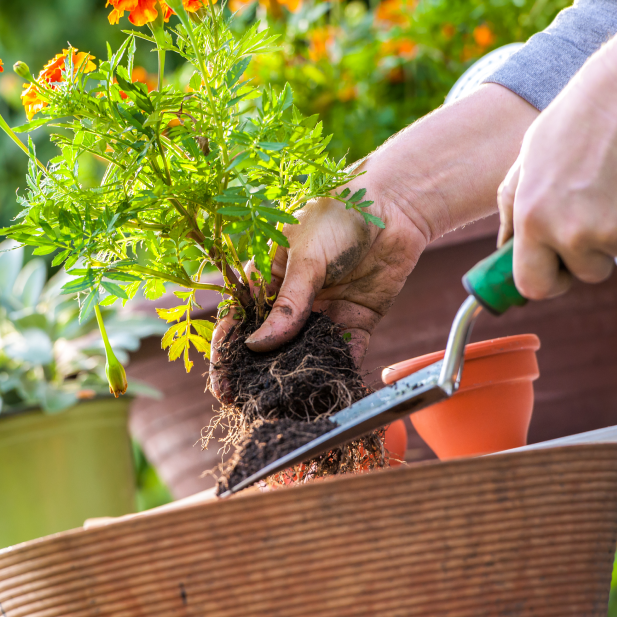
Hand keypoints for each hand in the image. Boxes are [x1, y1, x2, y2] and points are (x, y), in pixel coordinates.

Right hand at [210, 83, 538, 400]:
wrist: (393, 206)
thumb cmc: (338, 217)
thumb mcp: (305, 258)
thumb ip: (287, 304)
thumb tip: (257, 346)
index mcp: (270, 279)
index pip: (241, 320)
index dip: (228, 352)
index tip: (222, 383)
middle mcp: (294, 301)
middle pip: (270, 345)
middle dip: (257, 375)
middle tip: (248, 406)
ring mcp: (324, 313)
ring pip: (304, 354)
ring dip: (295, 379)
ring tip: (285, 410)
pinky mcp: (356, 322)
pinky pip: (344, 354)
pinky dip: (337, 373)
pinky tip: (327, 395)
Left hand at [497, 9, 616, 299]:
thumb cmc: (579, 119)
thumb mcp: (529, 160)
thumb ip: (512, 209)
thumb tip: (504, 250)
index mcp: (532, 216)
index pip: (533, 286)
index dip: (544, 281)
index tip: (551, 272)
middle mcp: (570, 231)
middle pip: (580, 276)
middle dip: (581, 258)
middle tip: (586, 217)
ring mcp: (614, 231)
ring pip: (611, 254)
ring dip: (611, 233)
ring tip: (608, 185)